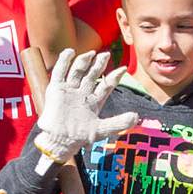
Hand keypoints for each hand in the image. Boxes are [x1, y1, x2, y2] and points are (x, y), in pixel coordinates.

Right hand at [32, 48, 138, 163]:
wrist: (60, 141)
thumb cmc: (80, 137)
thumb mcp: (102, 129)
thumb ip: (119, 123)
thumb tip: (136, 116)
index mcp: (94, 101)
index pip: (106, 85)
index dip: (115, 76)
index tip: (124, 69)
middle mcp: (82, 93)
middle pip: (92, 74)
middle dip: (99, 64)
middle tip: (106, 55)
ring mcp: (69, 90)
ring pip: (78, 71)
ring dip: (84, 61)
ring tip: (91, 54)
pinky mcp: (56, 89)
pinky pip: (60, 72)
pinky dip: (64, 62)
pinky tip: (70, 52)